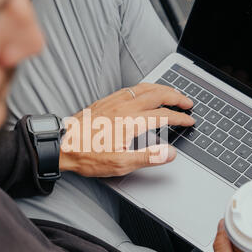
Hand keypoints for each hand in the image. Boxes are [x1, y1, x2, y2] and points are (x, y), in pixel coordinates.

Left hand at [59, 83, 193, 176]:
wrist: (62, 144)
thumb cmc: (87, 154)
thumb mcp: (120, 163)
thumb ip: (148, 157)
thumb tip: (169, 153)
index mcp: (130, 121)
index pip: (163, 115)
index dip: (180, 117)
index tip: (189, 120)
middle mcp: (124, 107)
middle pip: (157, 94)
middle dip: (176, 96)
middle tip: (187, 101)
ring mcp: (113, 101)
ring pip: (143, 88)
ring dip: (161, 88)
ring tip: (171, 92)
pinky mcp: (104, 101)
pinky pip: (129, 88)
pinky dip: (144, 88)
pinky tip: (144, 92)